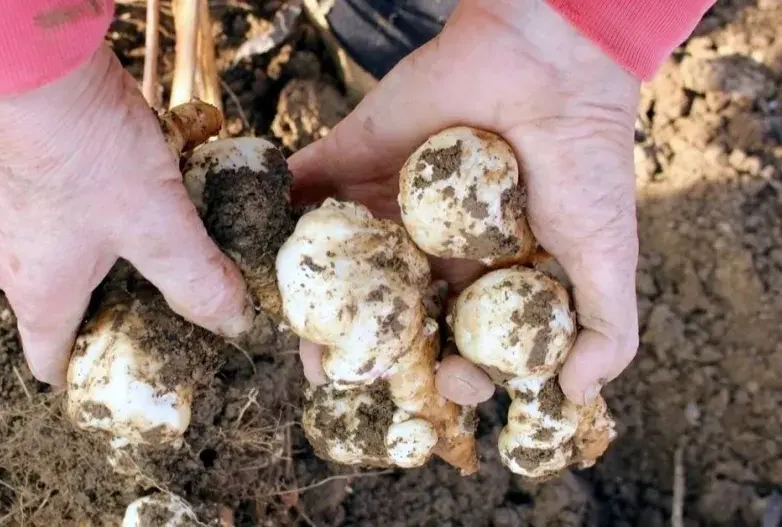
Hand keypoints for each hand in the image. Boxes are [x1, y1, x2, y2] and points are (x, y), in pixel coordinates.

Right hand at [0, 45, 251, 384]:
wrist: (24, 68)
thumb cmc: (84, 155)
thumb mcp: (158, 224)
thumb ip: (196, 278)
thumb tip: (235, 321)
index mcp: (41, 295)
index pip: (52, 361)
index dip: (89, 373)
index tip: (132, 365)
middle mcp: (13, 262)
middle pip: (60, 308)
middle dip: (111, 310)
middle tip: (163, 299)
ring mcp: (7, 213)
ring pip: (58, 254)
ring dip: (104, 254)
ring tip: (156, 236)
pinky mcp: (13, 170)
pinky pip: (55, 207)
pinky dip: (90, 208)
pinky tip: (129, 181)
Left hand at [289, 0, 639, 404]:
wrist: (550, 66)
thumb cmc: (584, 161)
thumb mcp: (609, 255)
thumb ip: (606, 329)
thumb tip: (578, 392)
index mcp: (484, 271)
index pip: (453, 336)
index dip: (447, 370)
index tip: (449, 383)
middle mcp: (430, 242)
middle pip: (385, 308)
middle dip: (363, 347)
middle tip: (338, 375)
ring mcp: (386, 201)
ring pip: (338, 261)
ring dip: (314, 300)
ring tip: (296, 335)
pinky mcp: (353, 158)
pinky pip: (305, 189)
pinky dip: (278, 216)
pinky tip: (262, 257)